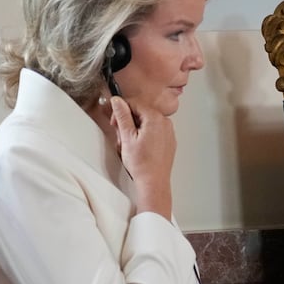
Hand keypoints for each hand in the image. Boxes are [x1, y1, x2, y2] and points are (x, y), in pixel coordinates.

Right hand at [108, 96, 175, 217]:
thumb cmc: (142, 164)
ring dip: (133, 130)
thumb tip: (117, 101)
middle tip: (120, 135)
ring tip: (128, 144)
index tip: (114, 120)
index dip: (121, 110)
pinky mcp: (168, 142)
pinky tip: (137, 148)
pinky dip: (142, 136)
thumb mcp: (126, 136)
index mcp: (156, 119)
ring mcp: (168, 133)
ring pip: (146, 123)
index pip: (134, 104)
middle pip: (140, 113)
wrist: (153, 182)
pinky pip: (153, 132)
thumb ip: (122, 116)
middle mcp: (166, 124)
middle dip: (127, 122)